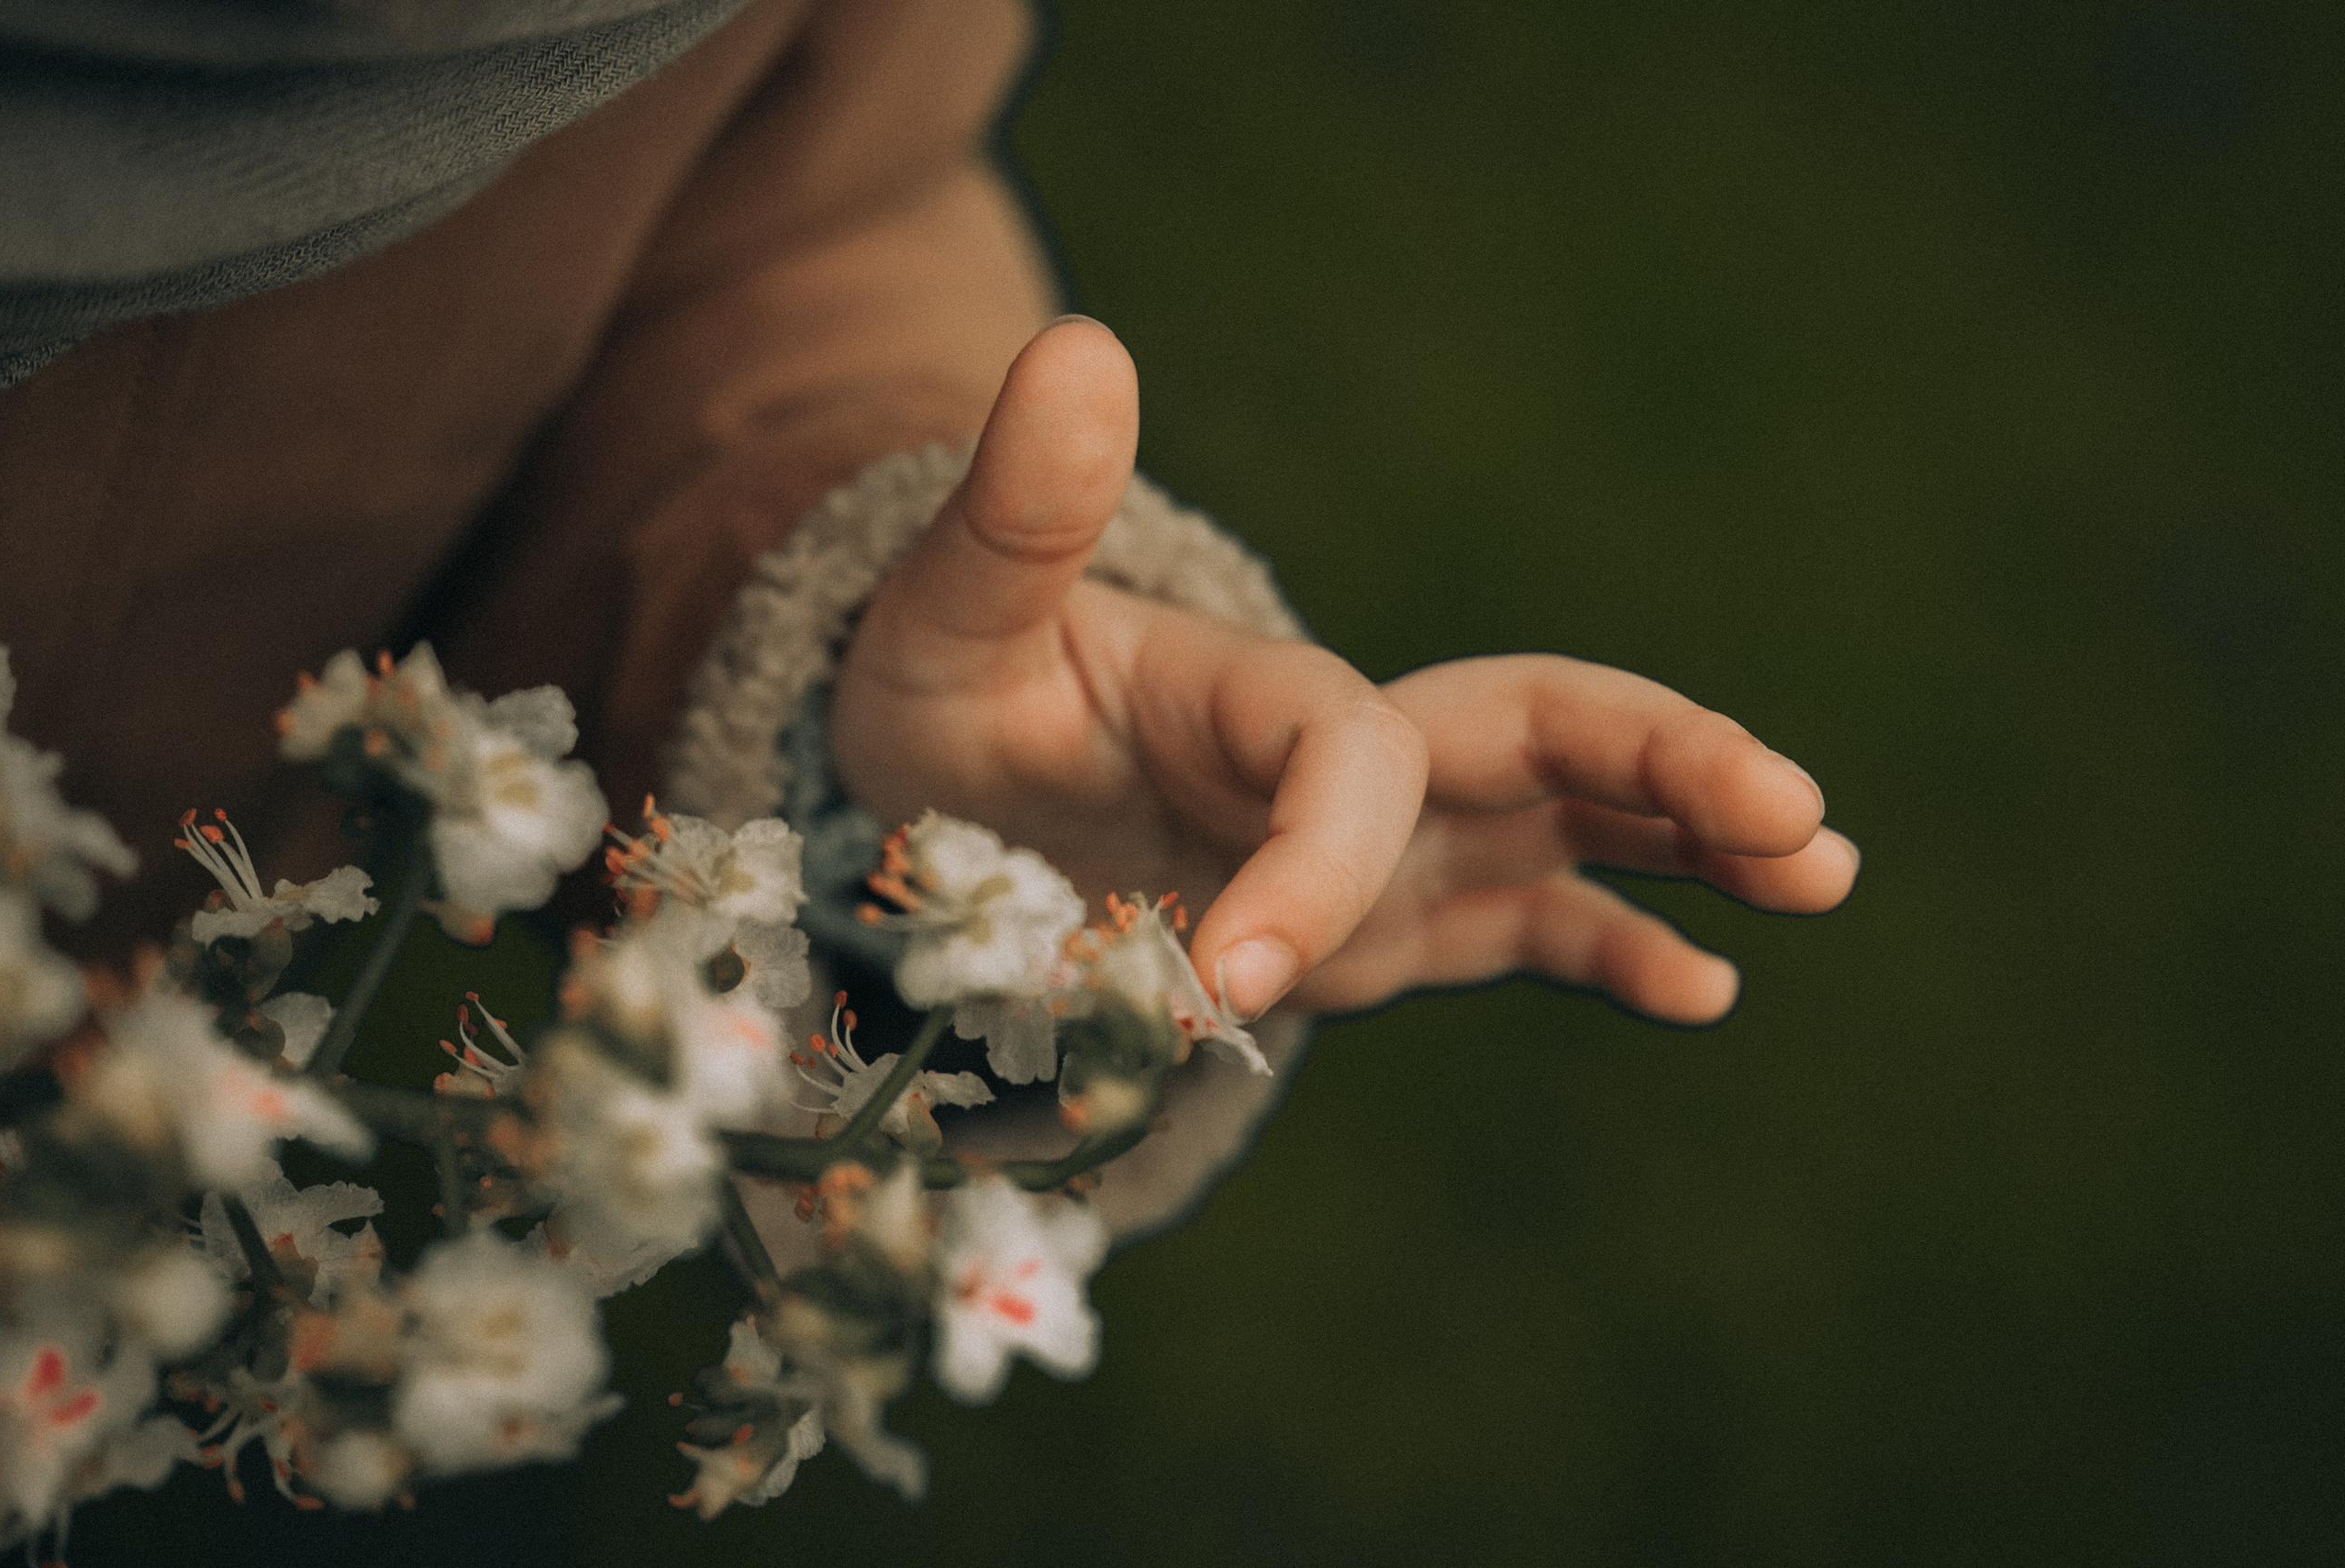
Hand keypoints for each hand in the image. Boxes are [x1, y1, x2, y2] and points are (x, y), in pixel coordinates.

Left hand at [830, 319, 1856, 1025]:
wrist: (955, 782)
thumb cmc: (952, 693)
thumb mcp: (951, 610)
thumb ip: (1022, 511)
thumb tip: (1077, 342)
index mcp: (1267, 692)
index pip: (1354, 760)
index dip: (1317, 861)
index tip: (1224, 966)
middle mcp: (1359, 755)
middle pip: (1546, 728)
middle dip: (1666, 766)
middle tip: (1790, 812)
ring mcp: (1392, 841)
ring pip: (1574, 820)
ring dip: (1694, 839)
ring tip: (1824, 864)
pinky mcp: (1394, 918)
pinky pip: (1528, 925)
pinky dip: (1617, 947)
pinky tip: (1710, 988)